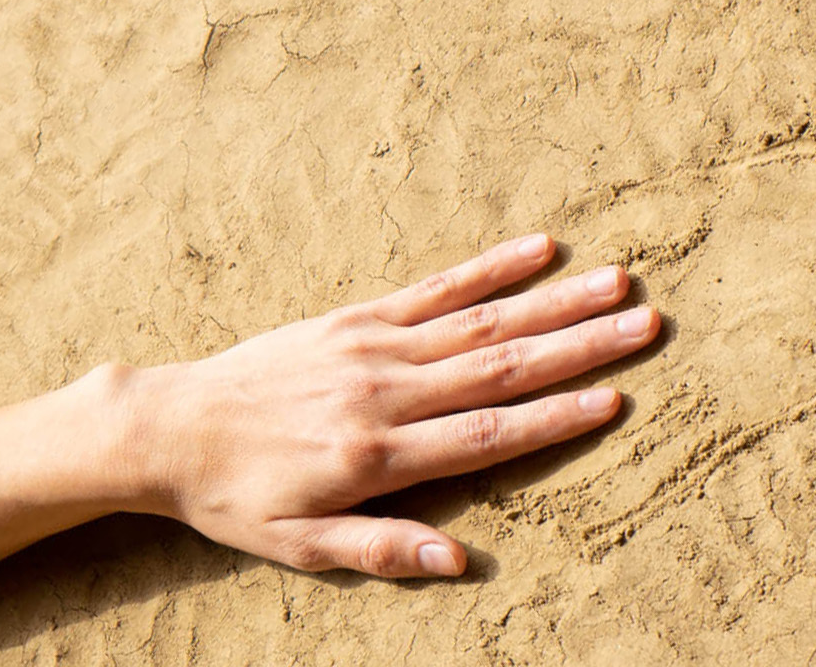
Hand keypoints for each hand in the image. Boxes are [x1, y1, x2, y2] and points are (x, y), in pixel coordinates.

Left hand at [109, 234, 657, 577]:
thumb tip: (460, 566)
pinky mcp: (356, 318)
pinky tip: (539, 250)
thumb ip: (382, 551)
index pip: (484, 435)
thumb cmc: (238, 498)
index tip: (613, 398)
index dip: (553, 419)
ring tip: (617, 282)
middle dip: (578, 346)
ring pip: (479, 321)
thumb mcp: (300, 546)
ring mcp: (372, 347)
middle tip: (646, 324)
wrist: (169, 428)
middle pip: (499, 368)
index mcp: (376, 456)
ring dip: (553, 300)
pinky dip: (490, 268)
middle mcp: (383, 393)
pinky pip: (434, 289)